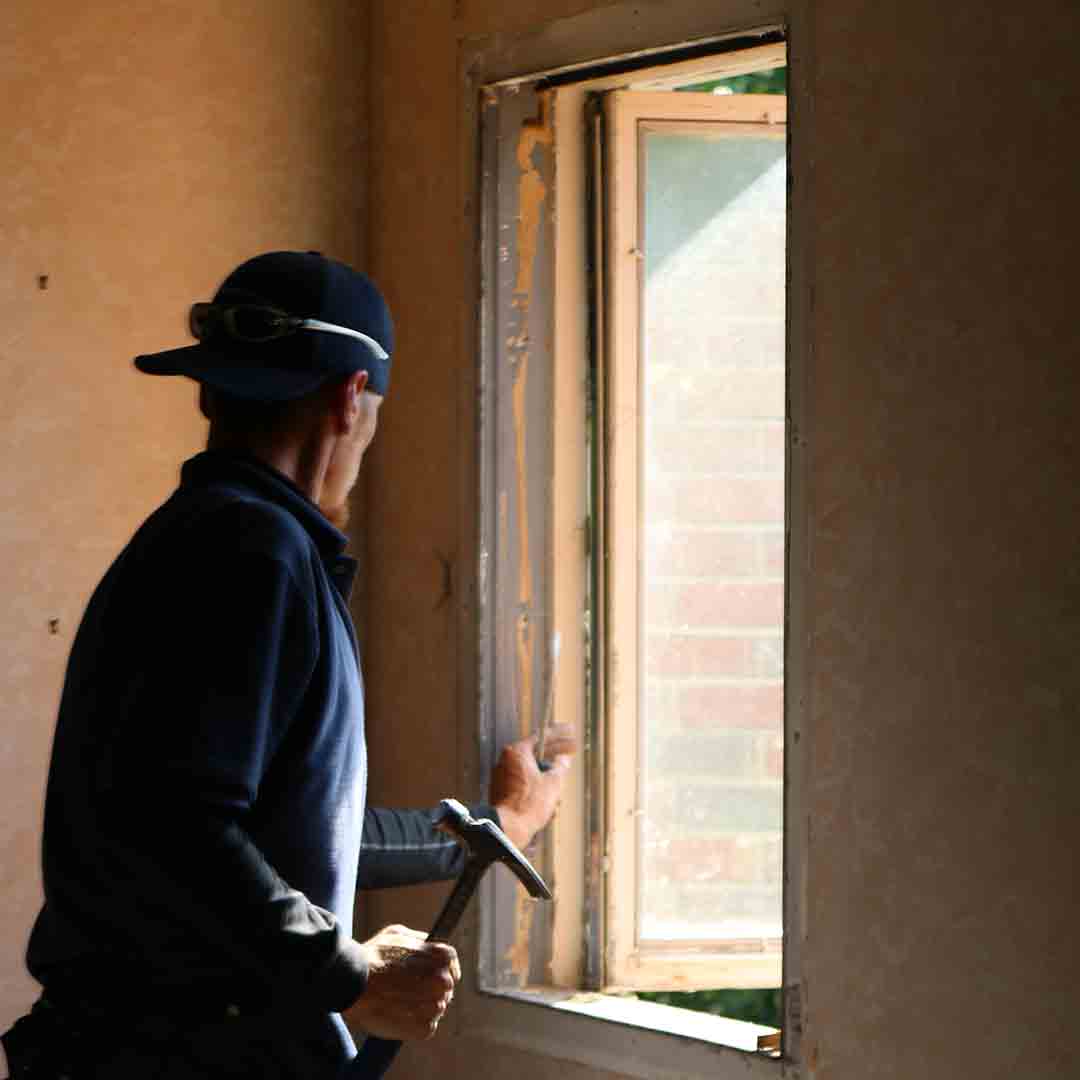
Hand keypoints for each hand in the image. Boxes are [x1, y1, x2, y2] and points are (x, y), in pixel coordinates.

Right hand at [343, 924, 459, 1040]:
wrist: (350, 981)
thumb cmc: (371, 956)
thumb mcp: (396, 934)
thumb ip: (418, 940)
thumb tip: (430, 946)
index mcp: (436, 955)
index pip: (451, 960)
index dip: (444, 967)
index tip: (437, 973)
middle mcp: (439, 980)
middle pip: (446, 986)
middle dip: (435, 988)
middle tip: (418, 990)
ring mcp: (432, 1004)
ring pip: (438, 1007)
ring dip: (426, 1007)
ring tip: (407, 1004)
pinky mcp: (421, 1027)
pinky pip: (428, 1027)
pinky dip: (418, 1025)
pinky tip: (404, 1018)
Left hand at [490, 724, 576, 850]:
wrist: (509, 828)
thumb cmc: (530, 804)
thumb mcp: (553, 782)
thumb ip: (561, 766)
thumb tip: (564, 759)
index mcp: (517, 752)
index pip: (542, 736)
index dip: (560, 734)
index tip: (571, 731)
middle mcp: (506, 761)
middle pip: (536, 754)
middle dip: (555, 757)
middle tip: (571, 752)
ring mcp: (502, 776)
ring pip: (531, 773)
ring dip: (547, 780)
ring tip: (559, 796)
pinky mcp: (501, 792)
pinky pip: (524, 785)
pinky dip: (537, 790)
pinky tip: (549, 806)